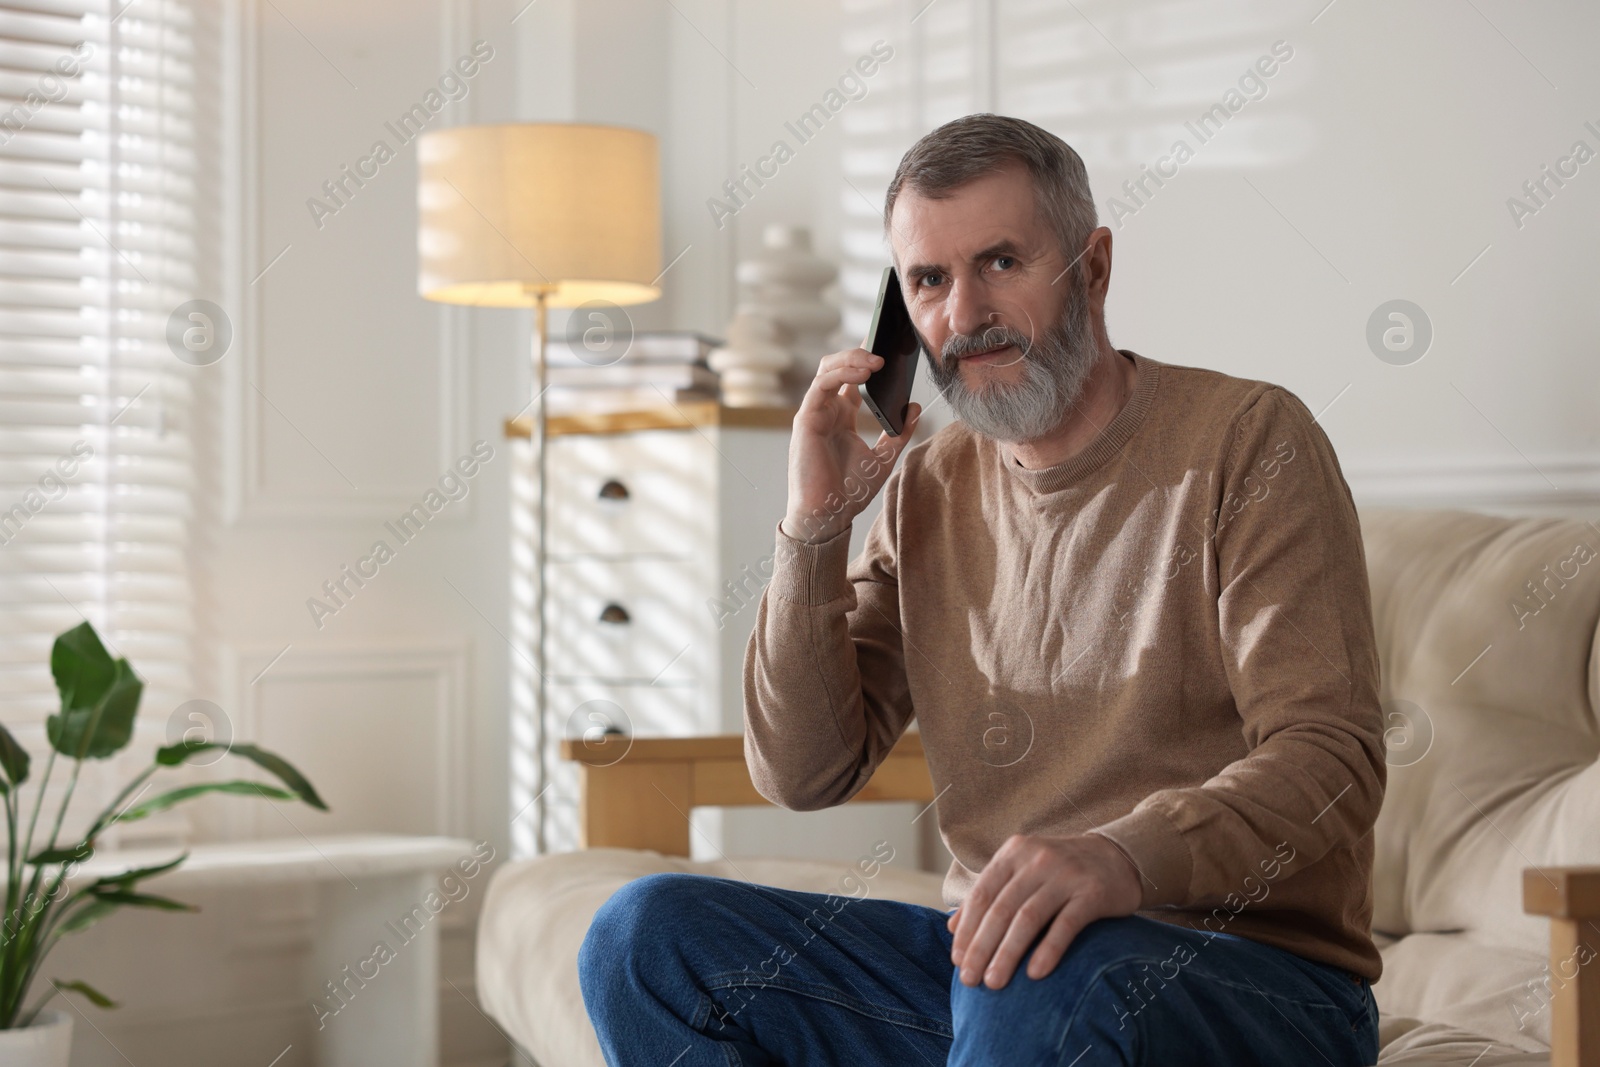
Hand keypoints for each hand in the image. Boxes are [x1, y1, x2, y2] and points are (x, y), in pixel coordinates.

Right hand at [781, 347, 921, 544]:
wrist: (828, 515)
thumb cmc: (848, 492)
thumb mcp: (883, 459)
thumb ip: (898, 433)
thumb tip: (914, 407)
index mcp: (842, 417)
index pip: (852, 378)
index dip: (866, 359)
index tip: (887, 345)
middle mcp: (827, 411)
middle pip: (838, 367)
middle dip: (859, 353)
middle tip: (883, 347)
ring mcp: (815, 413)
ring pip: (827, 369)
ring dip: (852, 358)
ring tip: (876, 359)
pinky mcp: (806, 419)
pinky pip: (822, 385)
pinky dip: (842, 374)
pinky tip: (863, 373)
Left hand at [947, 833, 1142, 988]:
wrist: (1117, 858)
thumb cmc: (1059, 871)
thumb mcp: (1021, 872)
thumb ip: (988, 894)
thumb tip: (952, 926)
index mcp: (1014, 853)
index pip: (982, 894)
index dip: (967, 929)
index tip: (957, 961)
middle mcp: (1037, 859)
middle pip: (1001, 909)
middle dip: (981, 947)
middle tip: (970, 980)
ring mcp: (1066, 874)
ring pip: (1028, 918)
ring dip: (1007, 954)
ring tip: (994, 983)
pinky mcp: (1092, 893)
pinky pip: (1066, 925)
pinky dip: (1048, 950)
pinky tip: (1035, 975)